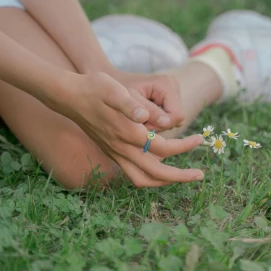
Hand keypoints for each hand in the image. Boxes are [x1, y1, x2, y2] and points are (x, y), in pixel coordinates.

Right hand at [49, 71, 203, 187]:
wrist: (69, 96)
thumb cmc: (95, 88)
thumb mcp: (114, 90)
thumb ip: (131, 104)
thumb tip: (145, 115)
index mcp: (128, 134)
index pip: (164, 148)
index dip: (185, 146)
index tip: (199, 139)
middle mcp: (122, 149)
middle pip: (156, 173)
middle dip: (180, 177)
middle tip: (200, 175)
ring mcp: (116, 153)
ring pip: (143, 179)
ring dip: (164, 181)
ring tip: (181, 177)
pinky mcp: (112, 152)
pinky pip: (134, 174)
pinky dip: (151, 176)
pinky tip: (161, 166)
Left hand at [111, 71, 184, 131]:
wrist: (107, 83)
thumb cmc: (115, 92)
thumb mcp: (127, 101)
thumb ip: (147, 111)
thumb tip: (166, 123)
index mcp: (166, 84)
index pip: (176, 116)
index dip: (159, 125)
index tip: (140, 124)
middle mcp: (174, 85)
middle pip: (175, 119)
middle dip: (157, 125)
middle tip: (137, 121)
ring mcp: (173, 91)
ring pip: (172, 120)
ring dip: (155, 124)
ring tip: (138, 118)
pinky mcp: (170, 98)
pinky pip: (169, 118)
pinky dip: (155, 121)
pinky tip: (143, 116)